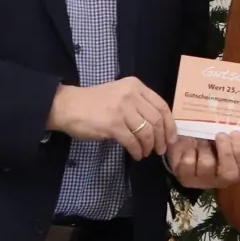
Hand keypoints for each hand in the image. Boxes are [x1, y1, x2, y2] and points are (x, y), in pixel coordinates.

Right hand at [48, 78, 175, 160]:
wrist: (67, 106)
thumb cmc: (94, 102)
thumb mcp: (120, 94)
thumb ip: (138, 104)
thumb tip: (159, 125)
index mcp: (136, 86)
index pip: (162, 106)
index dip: (170, 124)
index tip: (172, 138)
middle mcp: (131, 95)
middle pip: (156, 120)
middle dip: (162, 138)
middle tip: (161, 149)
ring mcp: (122, 109)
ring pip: (146, 132)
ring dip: (149, 146)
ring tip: (146, 152)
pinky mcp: (113, 124)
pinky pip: (132, 141)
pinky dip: (137, 150)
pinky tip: (136, 154)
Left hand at [167, 133, 239, 189]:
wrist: (182, 152)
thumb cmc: (208, 145)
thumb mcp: (221, 142)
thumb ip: (229, 138)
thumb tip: (232, 130)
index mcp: (234, 171)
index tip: (234, 133)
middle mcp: (219, 180)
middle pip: (227, 172)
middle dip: (226, 152)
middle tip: (220, 135)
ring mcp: (201, 181)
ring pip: (206, 164)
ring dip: (204, 146)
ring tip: (200, 137)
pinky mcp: (184, 177)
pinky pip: (188, 162)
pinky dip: (187, 148)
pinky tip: (187, 142)